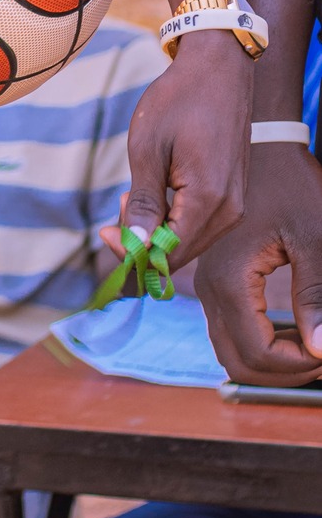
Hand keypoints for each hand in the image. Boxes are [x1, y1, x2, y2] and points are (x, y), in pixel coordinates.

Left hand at [104, 34, 250, 264]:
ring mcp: (235, 203)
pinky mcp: (233, 194)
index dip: (134, 252)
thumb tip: (135, 246)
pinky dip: (174, 216)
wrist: (217, 68)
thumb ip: (143, 201)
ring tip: (134, 191)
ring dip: (158, 227)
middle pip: (181, 252)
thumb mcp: (148, 148)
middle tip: (120, 202)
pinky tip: (158, 187)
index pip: (169, 254)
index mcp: (209, 201)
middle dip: (144, 238)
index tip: (103, 232)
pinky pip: (201, 222)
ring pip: (190, 239)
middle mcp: (230, 211)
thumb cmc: (179, 100)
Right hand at [196, 142, 321, 384]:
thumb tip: (321, 350)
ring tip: (310, 342)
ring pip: (231, 349)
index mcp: (229, 277)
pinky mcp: (214, 277)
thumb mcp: (315, 237)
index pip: (255, 354)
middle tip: (319, 356)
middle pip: (236, 362)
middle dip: (281, 373)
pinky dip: (260, 340)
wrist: (261, 145)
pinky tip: (293, 327)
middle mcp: (207, 284)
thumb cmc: (290, 183)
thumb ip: (316, 296)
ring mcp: (207, 281)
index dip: (296, 367)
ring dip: (271, 358)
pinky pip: (231, 328)